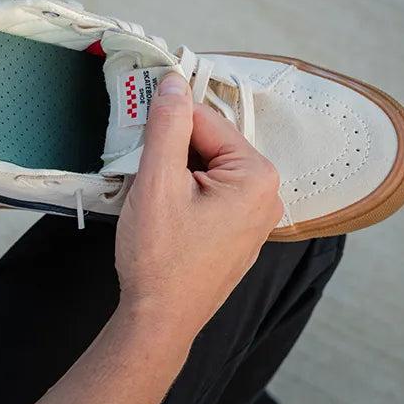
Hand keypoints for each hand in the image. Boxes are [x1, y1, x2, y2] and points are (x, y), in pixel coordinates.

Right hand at [115, 72, 282, 336]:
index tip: (136, 120)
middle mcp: (266, 195)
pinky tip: (162, 215)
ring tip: (148, 196)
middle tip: (138, 168)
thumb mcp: (157, 182)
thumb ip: (168, 125)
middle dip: (171, 150)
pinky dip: (184, 194)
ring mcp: (254, 219)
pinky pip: (211, 196)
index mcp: (256, 176)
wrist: (158, 321)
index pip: (206, 121)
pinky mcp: (237, 236)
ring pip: (207, 171)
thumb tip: (174, 81)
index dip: (167, 119)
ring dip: (174, 172)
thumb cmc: (160, 258)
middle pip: (209, 145)